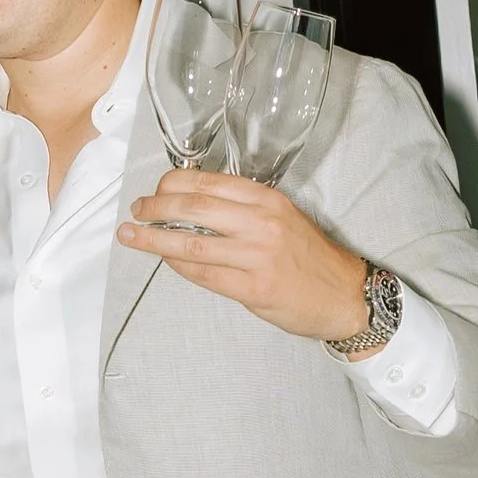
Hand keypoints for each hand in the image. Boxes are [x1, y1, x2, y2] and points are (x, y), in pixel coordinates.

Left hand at [119, 174, 373, 344]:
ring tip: (133, 236)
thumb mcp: (282, 217)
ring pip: (190, 243)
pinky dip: (178, 266)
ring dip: (154, 239)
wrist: (344, 294)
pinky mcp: (252, 288)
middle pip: (193, 207)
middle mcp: (261, 222)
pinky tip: (165, 261)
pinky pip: (203, 274)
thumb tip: (192, 206)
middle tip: (137, 211)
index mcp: (267, 199)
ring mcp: (256, 256)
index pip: (208, 183)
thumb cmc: (310, 257)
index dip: (172, 183)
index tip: (156, 189)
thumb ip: (243, 209)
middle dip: (156, 207)